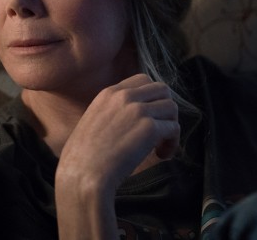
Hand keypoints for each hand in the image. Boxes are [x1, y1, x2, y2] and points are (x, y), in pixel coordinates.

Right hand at [55, 74, 179, 238]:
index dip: (150, 98)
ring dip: (171, 126)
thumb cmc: (82, 159)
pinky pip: (174, 128)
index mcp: (108, 93)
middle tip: (159, 130)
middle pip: (161, 89)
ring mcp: (138, 110)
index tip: (147, 118)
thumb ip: (111, 113)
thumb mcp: (92, 122)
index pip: (141, 81)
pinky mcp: (149, 128)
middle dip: (165, 109)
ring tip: (160, 146)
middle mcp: (124, 96)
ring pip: (171, 107)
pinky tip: (162, 156)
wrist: (82, 175)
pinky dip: (172, 143)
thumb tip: (130, 121)